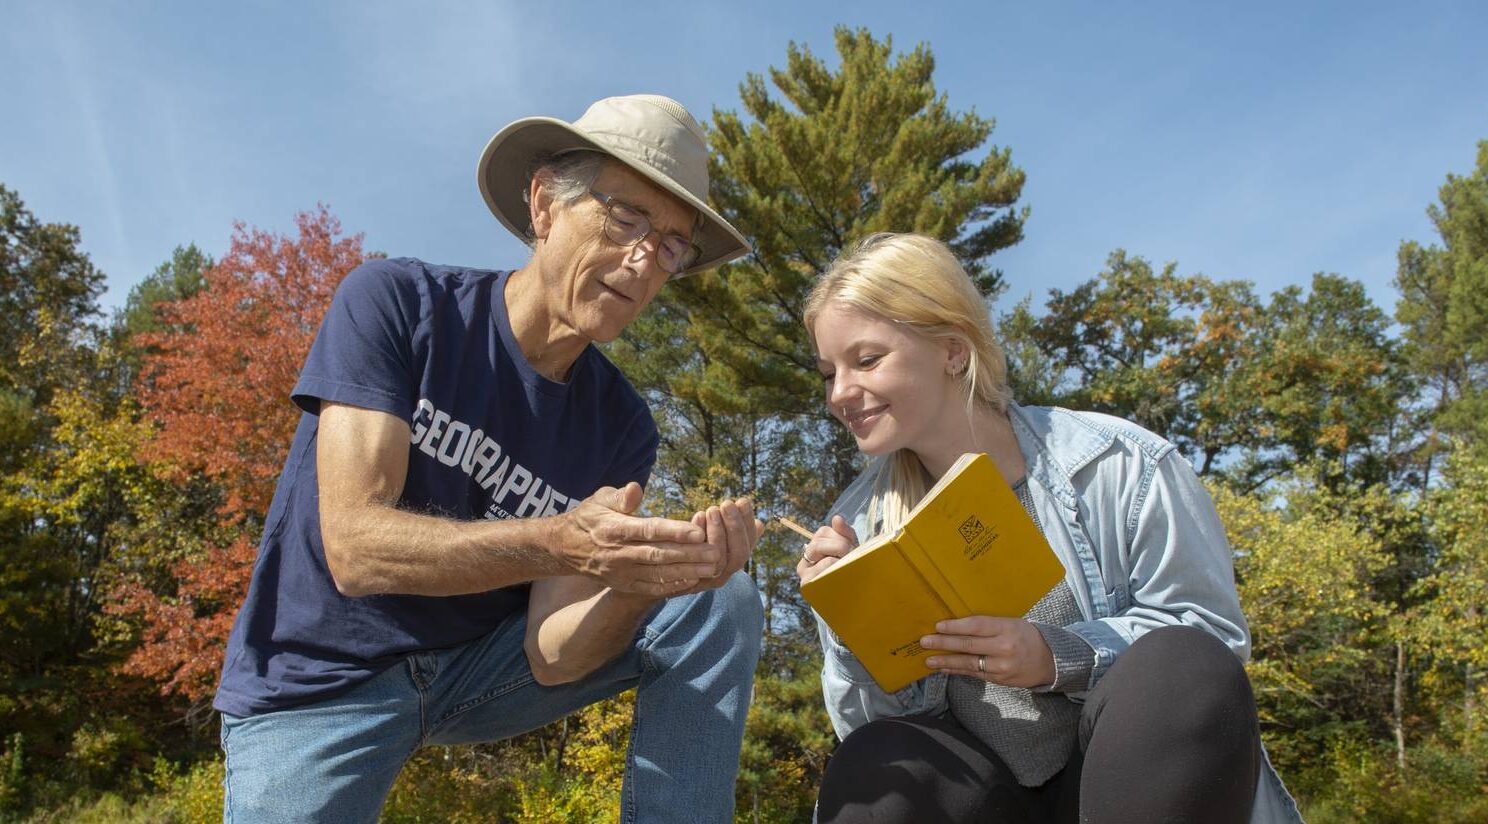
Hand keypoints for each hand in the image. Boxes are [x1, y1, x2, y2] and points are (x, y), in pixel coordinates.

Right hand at [551, 482, 718, 597]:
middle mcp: (618, 553)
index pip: (648, 530)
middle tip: (716, 552)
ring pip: (658, 573)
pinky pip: (650, 587)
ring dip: (687, 571)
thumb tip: (635, 489)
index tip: (699, 531)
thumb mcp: (598, 499)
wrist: (566, 548)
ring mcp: (621, 572)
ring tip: (713, 567)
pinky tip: (693, 580)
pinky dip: (672, 585)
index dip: (674, 531)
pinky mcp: (624, 585)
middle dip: (689, 555)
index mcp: (614, 529)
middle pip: (658, 555)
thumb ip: (618, 495)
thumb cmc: (590, 517)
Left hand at [669, 497, 761, 595]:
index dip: (748, 523)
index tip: (742, 501)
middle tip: (727, 504)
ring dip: (717, 532)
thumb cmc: (696, 547)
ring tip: (712, 509)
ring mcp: (708, 580)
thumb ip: (735, 531)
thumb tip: (761, 524)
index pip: (749, 543)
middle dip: (735, 527)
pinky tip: (697, 518)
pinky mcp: (690, 582)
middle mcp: (725, 572)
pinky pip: (697, 563)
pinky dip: (699, 540)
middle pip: (739, 555)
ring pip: (719, 559)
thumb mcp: (718, 536)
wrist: (669, 571)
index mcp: (735, 558)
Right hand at [796, 515, 856, 584]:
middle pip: (819, 542)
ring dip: (838, 557)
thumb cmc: (848, 571)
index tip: (852, 545)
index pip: (823, 531)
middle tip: (852, 555)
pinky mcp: (807, 584)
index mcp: (814, 547)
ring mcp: (804, 573)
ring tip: (848, 565)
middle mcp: (805, 559)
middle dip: (840, 546)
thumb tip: (837, 518)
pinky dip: (834, 568)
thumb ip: (845, 533)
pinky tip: (841, 573)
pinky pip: (823, 568)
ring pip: (819, 552)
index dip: (840, 535)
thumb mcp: (849, 550)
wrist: (849, 601)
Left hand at [921, 616, 1055, 688]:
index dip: (955, 626)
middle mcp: (1004, 648)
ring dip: (946, 661)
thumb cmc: (1027, 636)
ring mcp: (1001, 666)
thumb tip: (958, 624)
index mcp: (1007, 628)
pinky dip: (957, 671)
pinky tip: (944, 668)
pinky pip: (974, 674)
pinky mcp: (999, 679)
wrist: (1051, 661)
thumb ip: (989, 625)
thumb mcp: (1012, 623)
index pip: (976, 626)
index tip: (938, 625)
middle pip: (968, 645)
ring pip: (968, 663)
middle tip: (924, 642)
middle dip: (944, 643)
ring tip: (929, 660)